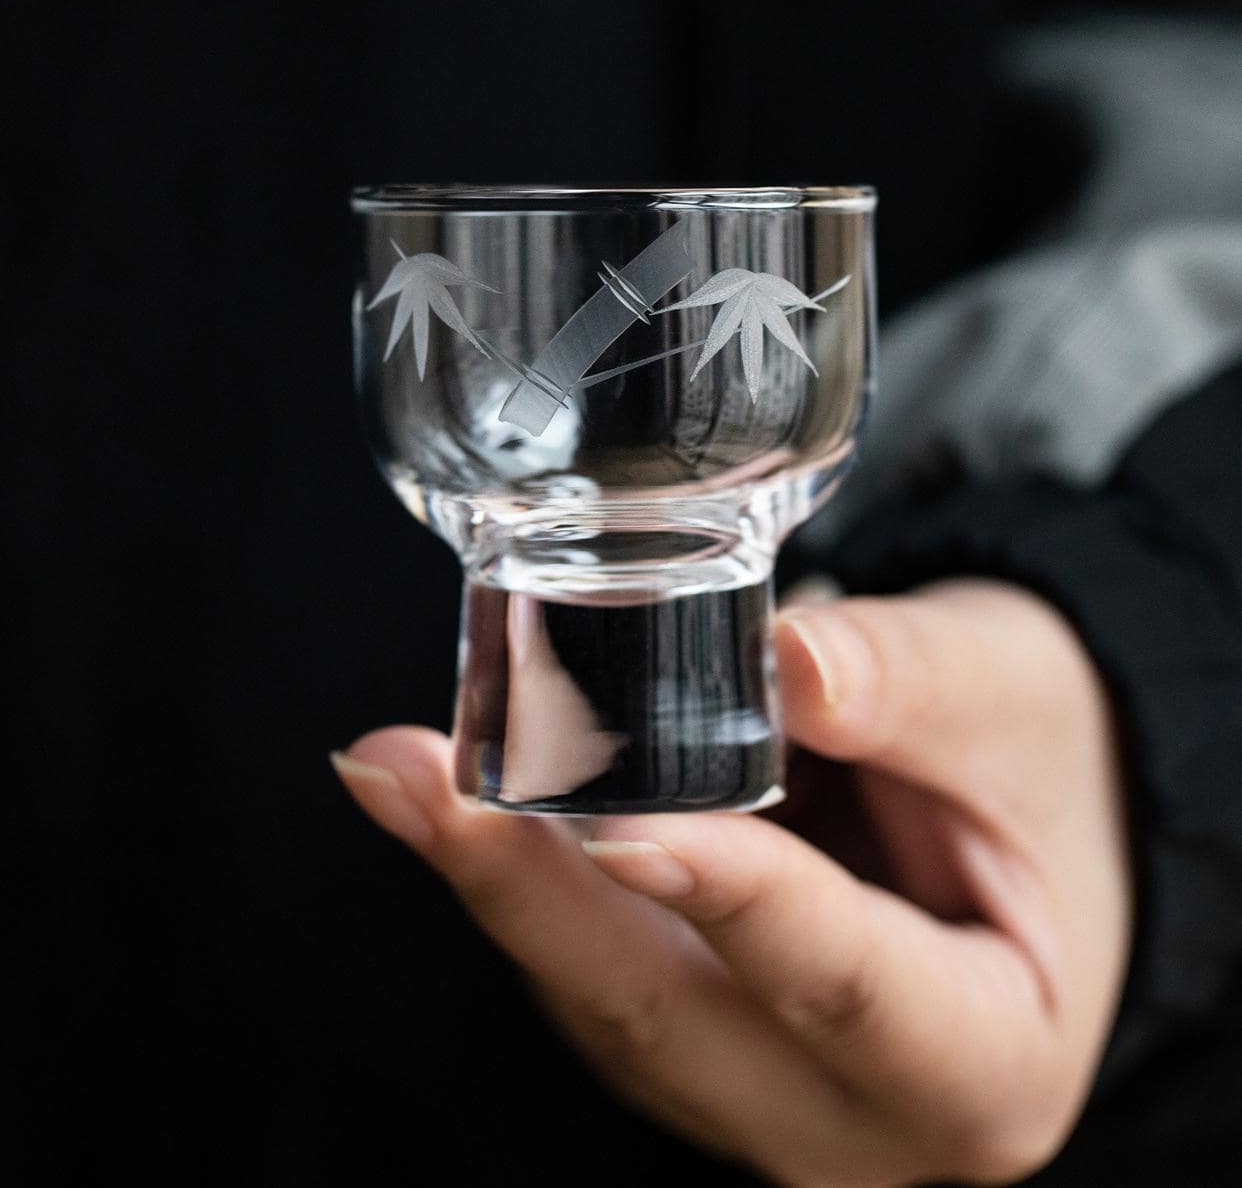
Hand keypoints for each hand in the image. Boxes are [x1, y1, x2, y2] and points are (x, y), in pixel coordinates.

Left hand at [332, 579, 1131, 1185]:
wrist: (1020, 797)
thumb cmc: (1042, 763)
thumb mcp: (1011, 699)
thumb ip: (907, 683)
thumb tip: (784, 662)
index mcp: (981, 1063)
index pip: (840, 983)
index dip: (727, 896)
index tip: (609, 819)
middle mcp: (850, 1115)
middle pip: (669, 1017)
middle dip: (528, 893)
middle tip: (410, 777)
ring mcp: (754, 1088)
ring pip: (604, 1000)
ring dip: (501, 882)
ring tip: (408, 769)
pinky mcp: (691, 1031)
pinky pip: (589, 965)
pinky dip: (524, 879)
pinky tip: (465, 797)